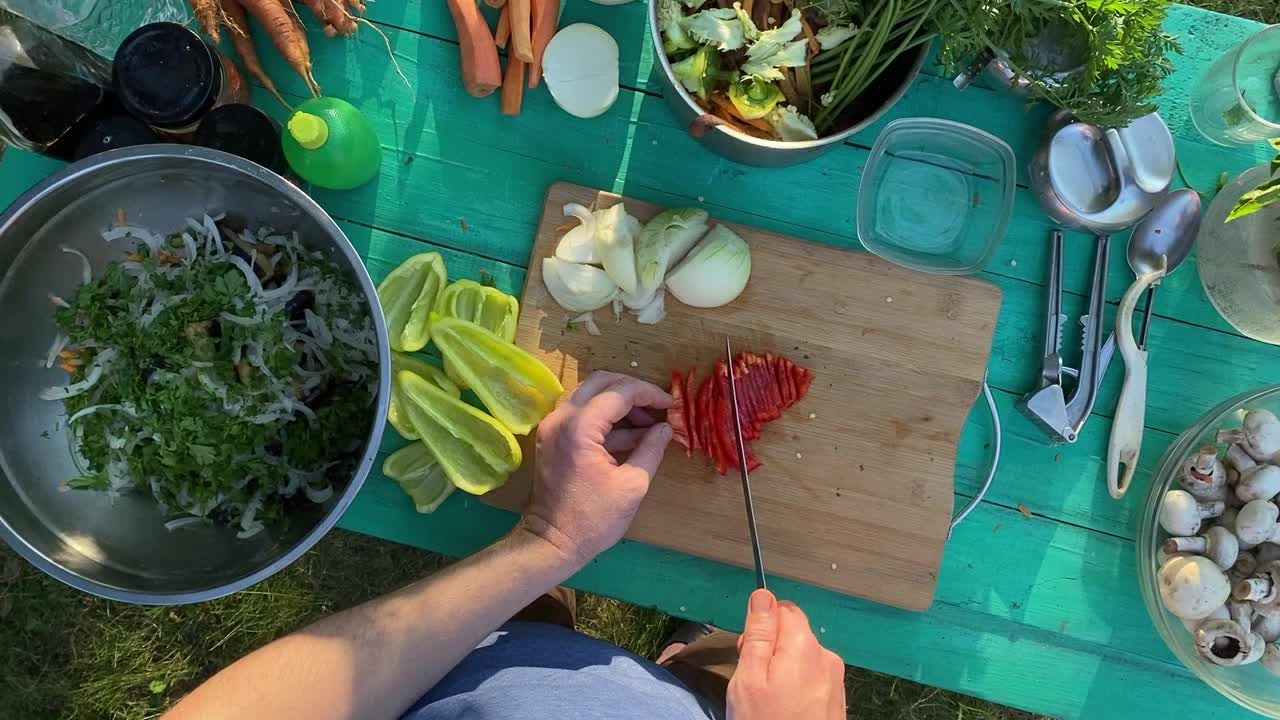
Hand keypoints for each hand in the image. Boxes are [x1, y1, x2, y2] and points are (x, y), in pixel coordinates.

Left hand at [524, 371, 673, 566]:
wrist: (552, 543)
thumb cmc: (593, 520)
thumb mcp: (632, 485)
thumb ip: (651, 449)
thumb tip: (666, 428)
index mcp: (580, 427)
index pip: (619, 392)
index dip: (649, 394)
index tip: (671, 404)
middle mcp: (560, 418)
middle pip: (600, 383)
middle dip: (633, 391)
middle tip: (658, 406)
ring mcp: (552, 427)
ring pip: (589, 395)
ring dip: (619, 403)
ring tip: (649, 423)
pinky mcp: (552, 438)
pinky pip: (581, 413)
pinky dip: (605, 418)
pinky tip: (632, 434)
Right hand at [727, 590, 845, 719]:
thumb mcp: (750, 677)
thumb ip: (759, 633)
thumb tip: (763, 595)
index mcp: (804, 645)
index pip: (782, 608)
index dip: (760, 626)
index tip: (748, 652)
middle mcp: (826, 657)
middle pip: (793, 632)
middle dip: (770, 648)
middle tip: (753, 681)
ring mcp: (835, 680)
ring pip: (801, 656)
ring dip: (783, 669)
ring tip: (768, 700)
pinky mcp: (836, 700)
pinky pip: (812, 678)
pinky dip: (796, 686)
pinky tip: (784, 709)